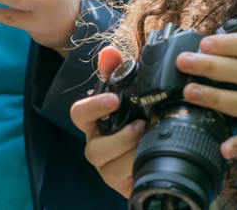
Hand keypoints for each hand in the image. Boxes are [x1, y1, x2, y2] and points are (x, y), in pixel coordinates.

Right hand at [70, 46, 141, 197]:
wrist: (157, 150)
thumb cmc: (137, 118)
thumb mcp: (132, 93)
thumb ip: (117, 72)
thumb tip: (108, 52)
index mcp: (96, 122)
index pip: (79, 113)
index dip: (93, 106)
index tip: (113, 99)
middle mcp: (98, 145)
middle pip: (93, 148)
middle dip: (119, 138)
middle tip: (141, 125)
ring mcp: (108, 168)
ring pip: (109, 168)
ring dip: (131, 154)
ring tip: (149, 140)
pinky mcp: (122, 184)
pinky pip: (125, 182)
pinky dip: (138, 169)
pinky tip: (151, 157)